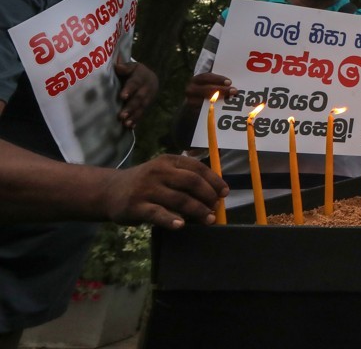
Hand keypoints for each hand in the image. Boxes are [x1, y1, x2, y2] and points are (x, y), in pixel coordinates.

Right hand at [101, 154, 227, 229]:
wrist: (109, 191)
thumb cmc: (144, 183)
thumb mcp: (163, 171)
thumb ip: (184, 177)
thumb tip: (215, 191)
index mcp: (169, 161)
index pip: (197, 168)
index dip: (214, 180)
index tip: (224, 192)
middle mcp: (159, 171)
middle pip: (192, 182)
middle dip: (208, 196)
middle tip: (216, 208)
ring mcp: (147, 188)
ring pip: (179, 199)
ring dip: (197, 210)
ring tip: (208, 219)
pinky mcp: (136, 206)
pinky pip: (157, 213)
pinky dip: (171, 219)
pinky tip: (181, 225)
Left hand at [114, 59, 157, 128]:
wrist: (151, 78)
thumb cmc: (135, 72)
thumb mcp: (132, 66)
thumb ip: (125, 67)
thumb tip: (117, 66)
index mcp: (141, 77)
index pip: (135, 83)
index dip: (129, 89)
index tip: (122, 96)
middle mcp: (147, 88)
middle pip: (139, 98)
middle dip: (131, 107)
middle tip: (121, 115)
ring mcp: (148, 98)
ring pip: (142, 107)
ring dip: (134, 116)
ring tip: (126, 124)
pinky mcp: (147, 105)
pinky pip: (142, 113)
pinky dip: (137, 120)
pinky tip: (131, 127)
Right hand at [182, 73, 237, 111]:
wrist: (196, 101)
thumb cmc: (208, 88)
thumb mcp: (210, 82)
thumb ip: (219, 80)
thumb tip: (233, 80)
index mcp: (196, 79)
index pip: (206, 77)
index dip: (218, 79)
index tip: (229, 82)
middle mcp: (191, 89)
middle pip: (207, 89)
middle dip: (222, 90)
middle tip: (234, 91)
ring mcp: (191, 101)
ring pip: (206, 101)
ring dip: (220, 101)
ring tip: (231, 100)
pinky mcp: (193, 111)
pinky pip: (205, 111)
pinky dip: (216, 110)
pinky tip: (225, 109)